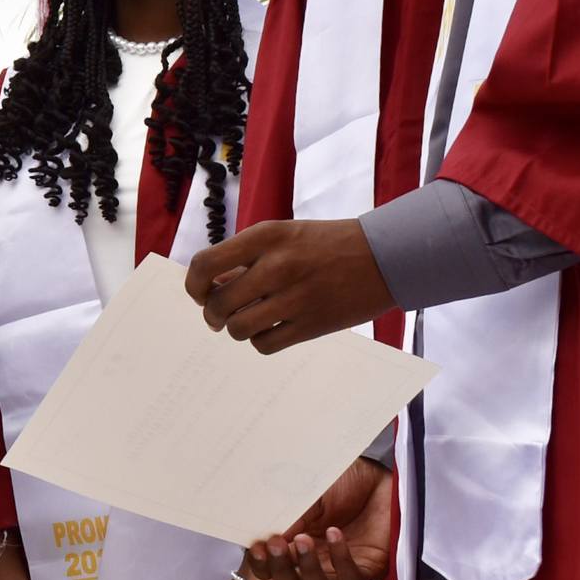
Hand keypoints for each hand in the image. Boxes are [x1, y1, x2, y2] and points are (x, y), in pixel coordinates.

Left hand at [184, 219, 395, 352]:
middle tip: (218, 315)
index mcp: (266, 237)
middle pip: (218, 303)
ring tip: (245, 321)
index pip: (206, 264)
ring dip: (235, 328)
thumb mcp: (282, 235)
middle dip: (211, 314)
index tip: (199, 293)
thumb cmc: (325, 244)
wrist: (385, 256)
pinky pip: (264, 344)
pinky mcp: (313, 325)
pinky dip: (259, 340)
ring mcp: (295, 297)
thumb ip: (245, 258)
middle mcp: (277, 266)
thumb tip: (209, 288)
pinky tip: (268, 329)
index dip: (194, 285)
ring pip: (238, 328)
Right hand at [242, 457, 395, 579]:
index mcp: (292, 546)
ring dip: (308, 568)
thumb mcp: (305, 496)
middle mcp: (314, 563)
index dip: (261, 565)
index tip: (258, 547)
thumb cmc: (340, 482)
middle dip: (280, 570)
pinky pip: (349, 578)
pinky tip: (335, 533)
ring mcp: (339, 570)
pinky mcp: (367, 570)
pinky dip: (339, 558)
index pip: (268, 569)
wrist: (377, 476)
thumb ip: (288, 519)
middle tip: (276, 544)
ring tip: (304, 539)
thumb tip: (264, 537)